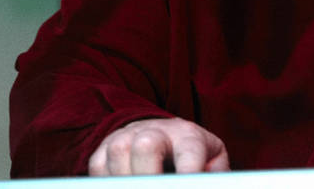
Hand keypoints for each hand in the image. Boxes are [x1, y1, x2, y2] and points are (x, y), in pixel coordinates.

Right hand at [88, 117, 229, 175]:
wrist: (163, 135)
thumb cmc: (193, 157)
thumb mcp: (212, 164)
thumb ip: (215, 176)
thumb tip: (210, 184)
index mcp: (188, 136)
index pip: (189, 150)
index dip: (188, 173)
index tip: (186, 187)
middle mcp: (156, 130)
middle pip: (146, 146)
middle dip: (149, 177)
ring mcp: (128, 135)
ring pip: (118, 152)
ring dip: (126, 181)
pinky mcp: (105, 146)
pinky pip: (98, 165)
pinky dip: (108, 182)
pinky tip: (124, 187)